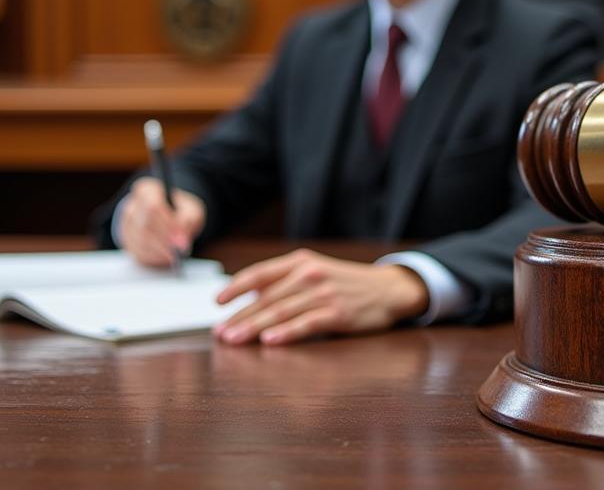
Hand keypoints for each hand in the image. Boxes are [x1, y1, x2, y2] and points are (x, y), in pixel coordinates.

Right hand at [118, 177, 205, 267]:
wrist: (169, 218)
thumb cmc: (180, 211)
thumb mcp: (191, 209)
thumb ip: (189, 220)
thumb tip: (182, 240)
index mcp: (147, 189)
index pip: (153, 205)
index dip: (167, 222)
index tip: (182, 235)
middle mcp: (133, 205)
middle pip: (146, 225)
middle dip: (165, 239)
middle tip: (181, 249)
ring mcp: (126, 225)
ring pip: (141, 240)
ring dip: (161, 250)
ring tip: (176, 254)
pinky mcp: (127, 243)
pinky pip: (138, 253)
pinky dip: (155, 257)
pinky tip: (167, 257)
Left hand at [214, 249, 428, 345]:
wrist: (387, 288)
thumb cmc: (345, 283)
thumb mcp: (314, 271)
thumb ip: (285, 282)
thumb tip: (249, 297)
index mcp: (300, 261)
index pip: (260, 273)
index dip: (236, 287)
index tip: (217, 302)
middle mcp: (309, 273)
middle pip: (267, 297)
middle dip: (239, 316)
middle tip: (220, 332)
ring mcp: (324, 293)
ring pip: (281, 311)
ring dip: (254, 327)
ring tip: (234, 340)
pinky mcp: (337, 313)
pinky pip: (306, 324)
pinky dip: (286, 333)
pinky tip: (269, 341)